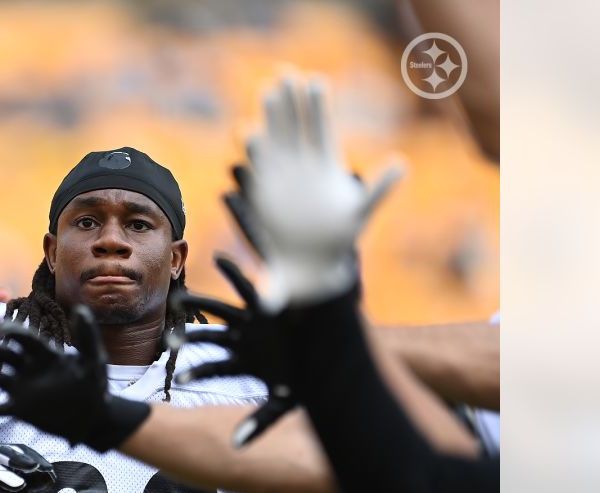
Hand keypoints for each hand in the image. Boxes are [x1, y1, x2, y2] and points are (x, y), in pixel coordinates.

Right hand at [0, 305, 151, 451]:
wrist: (93, 418)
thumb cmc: (95, 387)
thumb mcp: (94, 361)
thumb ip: (87, 337)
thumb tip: (81, 309)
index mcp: (44, 354)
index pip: (25, 339)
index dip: (13, 332)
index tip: (0, 326)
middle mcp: (28, 368)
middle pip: (5, 355)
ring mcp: (21, 388)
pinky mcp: (18, 408)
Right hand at [0, 444, 55, 492]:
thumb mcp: (17, 489)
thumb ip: (33, 481)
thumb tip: (51, 476)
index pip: (19, 449)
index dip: (35, 458)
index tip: (49, 470)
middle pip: (3, 453)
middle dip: (19, 460)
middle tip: (34, 468)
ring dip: (5, 477)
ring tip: (21, 486)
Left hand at [170, 255, 296, 446]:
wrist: (331, 360)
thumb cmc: (307, 382)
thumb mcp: (282, 405)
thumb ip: (259, 423)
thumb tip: (235, 447)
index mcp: (243, 362)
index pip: (212, 368)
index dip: (194, 375)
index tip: (177, 383)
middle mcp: (243, 341)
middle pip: (208, 335)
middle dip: (188, 336)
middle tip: (167, 337)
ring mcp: (251, 322)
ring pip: (219, 310)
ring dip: (198, 303)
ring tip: (178, 298)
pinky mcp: (265, 306)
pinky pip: (247, 286)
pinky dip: (233, 273)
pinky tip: (218, 258)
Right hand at [241, 75, 401, 306]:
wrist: (308, 264)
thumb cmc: (337, 238)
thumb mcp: (362, 210)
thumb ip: (380, 188)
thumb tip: (403, 163)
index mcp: (327, 165)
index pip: (321, 128)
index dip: (317, 105)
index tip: (315, 81)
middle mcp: (303, 164)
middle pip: (296, 125)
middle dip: (291, 99)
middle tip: (286, 71)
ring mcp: (282, 174)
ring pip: (275, 137)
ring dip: (270, 114)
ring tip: (268, 88)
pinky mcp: (264, 188)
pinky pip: (257, 163)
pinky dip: (252, 147)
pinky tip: (246, 129)